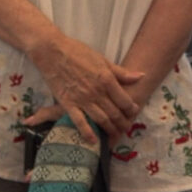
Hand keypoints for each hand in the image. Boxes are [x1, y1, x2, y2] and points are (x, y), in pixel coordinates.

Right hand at [28, 33, 142, 142]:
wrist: (51, 51)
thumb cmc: (77, 52)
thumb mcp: (101, 59)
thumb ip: (121, 72)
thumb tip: (141, 76)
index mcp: (107, 80)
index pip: (125, 101)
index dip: (131, 109)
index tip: (133, 112)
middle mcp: (97, 92)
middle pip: (115, 113)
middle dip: (123, 123)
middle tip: (126, 128)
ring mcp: (82, 99)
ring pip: (102, 120)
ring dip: (111, 129)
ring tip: (115, 134)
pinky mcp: (68, 103)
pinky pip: (80, 122)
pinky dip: (87, 133)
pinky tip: (93, 140)